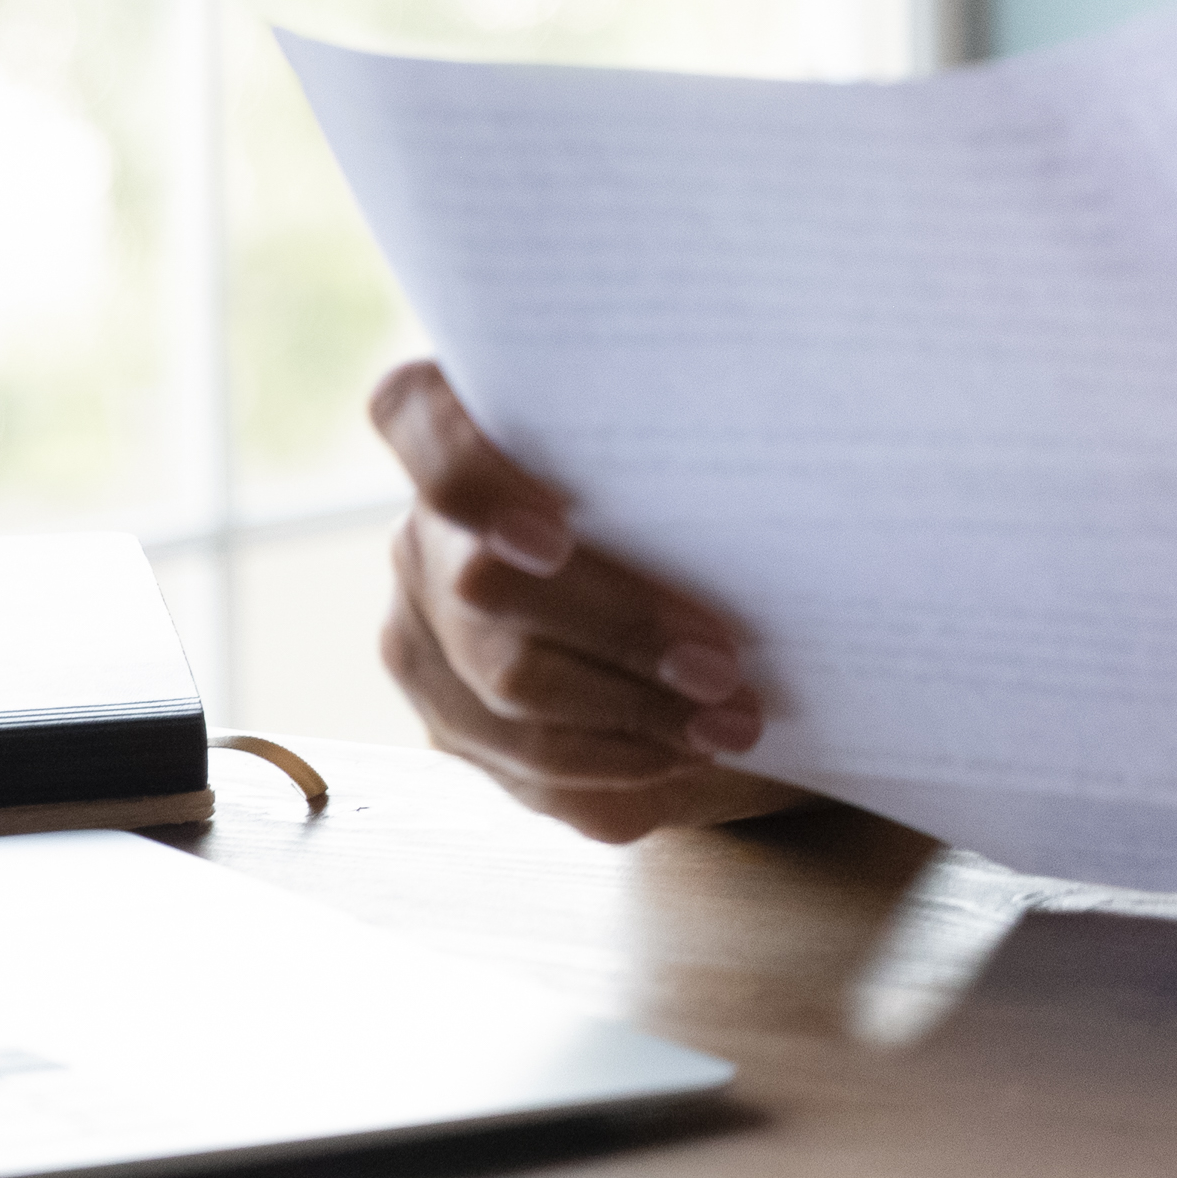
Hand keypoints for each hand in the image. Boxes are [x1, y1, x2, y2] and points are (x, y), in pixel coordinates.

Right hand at [365, 360, 810, 843]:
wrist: (714, 613)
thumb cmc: (714, 514)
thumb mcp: (700, 471)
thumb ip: (686, 463)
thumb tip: (766, 478)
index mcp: (460, 429)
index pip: (410, 411)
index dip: (468, 475)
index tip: (555, 539)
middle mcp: (427, 534)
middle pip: (486, 587)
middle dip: (619, 631)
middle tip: (724, 666)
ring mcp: (424, 636)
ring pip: (505, 694)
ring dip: (632, 717)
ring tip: (730, 723)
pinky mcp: (455, 723)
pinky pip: (524, 764)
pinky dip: (618, 766)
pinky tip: (686, 752)